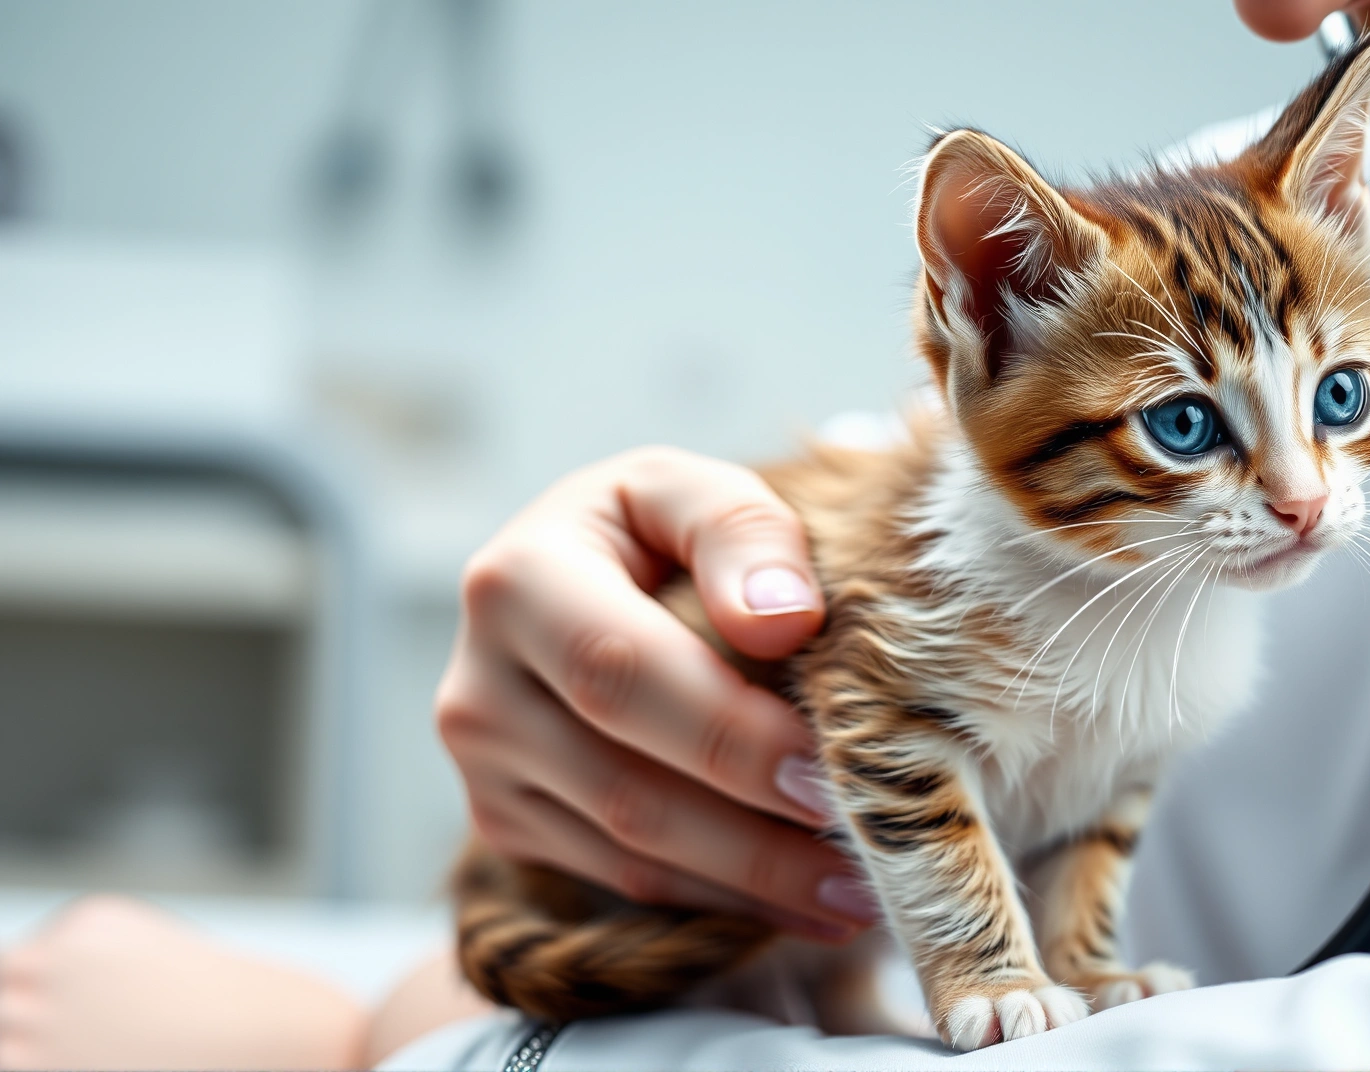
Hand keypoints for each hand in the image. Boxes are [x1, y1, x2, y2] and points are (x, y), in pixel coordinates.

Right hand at [435, 447, 877, 940]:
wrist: (575, 578)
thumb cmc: (654, 531)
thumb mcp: (691, 491)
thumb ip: (740, 530)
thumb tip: (783, 620)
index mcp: (516, 583)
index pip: (621, 673)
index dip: (727, 734)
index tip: (827, 774)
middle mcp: (478, 689)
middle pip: (626, 787)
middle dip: (755, 836)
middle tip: (865, 861)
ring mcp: (485, 772)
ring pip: (628, 855)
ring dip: (752, 886)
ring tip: (859, 898)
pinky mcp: (509, 828)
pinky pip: (624, 882)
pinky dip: (722, 900)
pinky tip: (806, 903)